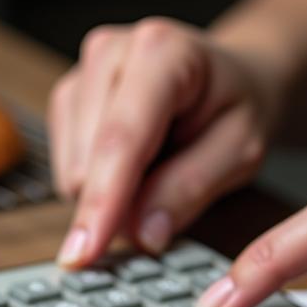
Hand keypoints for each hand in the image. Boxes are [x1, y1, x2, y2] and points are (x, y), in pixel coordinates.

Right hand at [48, 17, 275, 267]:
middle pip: (87, 162)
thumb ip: (190, 189)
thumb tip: (141, 233)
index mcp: (161, 52)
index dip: (101, 202)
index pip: (121, 140)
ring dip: (110, 194)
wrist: (232, 79)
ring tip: (158, 168)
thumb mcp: (240, 151)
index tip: (84, 254)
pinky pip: (66, 170)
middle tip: (170, 197)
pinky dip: (99, 185)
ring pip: (71, 172)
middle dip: (119, 203)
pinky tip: (135, 165)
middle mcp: (110, 52)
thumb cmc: (237, 108)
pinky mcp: (68, 101)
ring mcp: (82, 75)